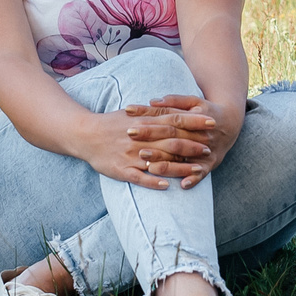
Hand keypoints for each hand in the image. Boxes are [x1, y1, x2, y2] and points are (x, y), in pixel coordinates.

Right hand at [75, 109, 202, 189]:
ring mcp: (131, 155)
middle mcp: (140, 138)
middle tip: (210, 147)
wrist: (84, 134)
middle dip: (192, 144)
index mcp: (143, 122)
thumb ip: (153, 113)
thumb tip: (173, 108)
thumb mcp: (133, 113)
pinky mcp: (121, 170)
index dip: (194, 121)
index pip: (174, 120)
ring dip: (179, 165)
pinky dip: (152, 181)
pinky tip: (166, 186)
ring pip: (159, 160)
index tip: (211, 121)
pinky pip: (139, 178)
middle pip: (171, 141)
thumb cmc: (111, 124)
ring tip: (197, 169)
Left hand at [124, 92, 239, 186]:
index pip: (168, 119)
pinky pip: (202, 173)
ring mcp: (206, 150)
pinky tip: (182, 185)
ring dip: (168, 164)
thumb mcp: (193, 101)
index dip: (149, 121)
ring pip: (185, 158)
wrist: (231, 123)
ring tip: (149, 167)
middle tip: (132, 143)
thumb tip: (152, 101)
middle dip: (153, 143)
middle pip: (174, 139)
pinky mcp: (211, 163)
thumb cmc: (206, 111)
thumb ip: (174, 101)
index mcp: (194, 118)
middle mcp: (200, 135)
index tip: (130, 123)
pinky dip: (193, 179)